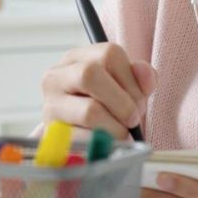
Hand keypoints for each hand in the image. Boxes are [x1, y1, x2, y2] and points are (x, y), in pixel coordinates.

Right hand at [40, 43, 156, 138]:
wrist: (73, 139)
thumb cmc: (102, 107)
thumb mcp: (122, 85)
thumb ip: (139, 77)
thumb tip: (146, 76)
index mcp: (76, 58)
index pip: (109, 53)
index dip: (131, 78)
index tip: (139, 97)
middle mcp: (57, 76)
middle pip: (90, 75)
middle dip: (122, 102)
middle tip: (132, 119)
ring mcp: (51, 105)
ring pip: (90, 110)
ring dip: (116, 127)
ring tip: (119, 132)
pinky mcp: (52, 134)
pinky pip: (85, 139)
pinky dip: (103, 144)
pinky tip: (106, 143)